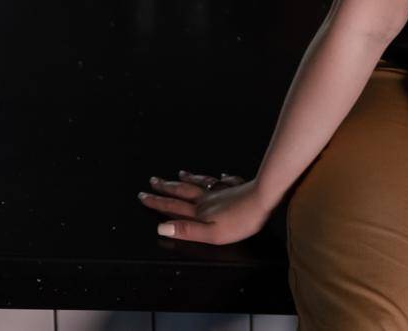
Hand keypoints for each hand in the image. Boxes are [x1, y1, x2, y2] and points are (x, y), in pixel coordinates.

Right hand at [138, 169, 271, 244]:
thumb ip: (186, 231)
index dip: (157, 202)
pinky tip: (220, 175)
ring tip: (179, 173)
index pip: (173, 207)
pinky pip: (225, 181)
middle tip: (152, 180)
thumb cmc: (240, 220)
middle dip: (166, 187)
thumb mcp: (211, 233)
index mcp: (200, 211)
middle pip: (183, 191)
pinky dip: (218, 178)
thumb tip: (161, 228)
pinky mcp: (238, 188)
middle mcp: (208, 199)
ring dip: (188, 179)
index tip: (143, 196)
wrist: (264, 199)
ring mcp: (223, 191)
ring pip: (201, 183)